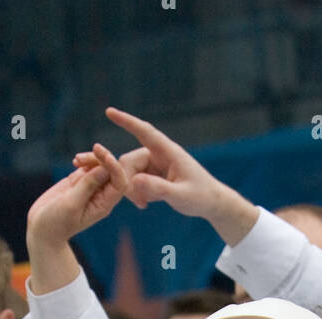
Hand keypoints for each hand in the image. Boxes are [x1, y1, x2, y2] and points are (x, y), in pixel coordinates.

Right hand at [27, 150, 128, 250]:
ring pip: (100, 166)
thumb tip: (105, 169)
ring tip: (76, 160)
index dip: (114, 167)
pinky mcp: (79, 182)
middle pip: (112, 171)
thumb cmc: (56, 222)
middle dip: (101, 159)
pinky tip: (75, 161)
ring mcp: (91, 188)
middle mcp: (101, 196)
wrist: (43, 229)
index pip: (119, 183)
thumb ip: (87, 186)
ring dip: (91, 158)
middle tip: (82, 157)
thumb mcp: (71, 203)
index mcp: (104, 205)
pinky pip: (89, 166)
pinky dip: (85, 160)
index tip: (101, 154)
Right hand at [81, 107, 259, 244]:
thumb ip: (158, 189)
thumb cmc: (201, 196)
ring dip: (130, 188)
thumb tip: (135, 182)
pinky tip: (145, 204)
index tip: (109, 112)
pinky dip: (136, 192)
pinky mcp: (155, 176)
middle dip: (124, 177)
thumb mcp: (180, 196)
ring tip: (142, 205)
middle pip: (130, 160)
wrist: (212, 203)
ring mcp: (156, 165)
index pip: (145, 132)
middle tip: (134, 200)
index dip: (127, 122)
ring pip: (131, 172)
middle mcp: (160, 155)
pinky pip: (136, 180)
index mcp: (168, 151)